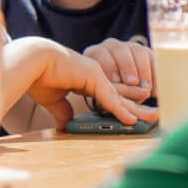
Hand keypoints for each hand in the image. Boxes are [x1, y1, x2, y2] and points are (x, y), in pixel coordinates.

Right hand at [30, 43, 147, 128]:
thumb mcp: (54, 101)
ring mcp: (97, 74)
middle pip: (122, 95)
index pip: (110, 95)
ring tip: (153, 117)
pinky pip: (110, 97)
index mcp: (87, 80)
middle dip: (139, 107)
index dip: (124, 106)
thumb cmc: (39, 77)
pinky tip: (132, 120)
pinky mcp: (94, 76)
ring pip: (121, 95)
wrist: (32, 62)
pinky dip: (121, 110)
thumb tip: (64, 125)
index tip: (136, 116)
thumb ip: (62, 111)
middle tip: (155, 115)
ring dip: (138, 108)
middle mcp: (96, 76)